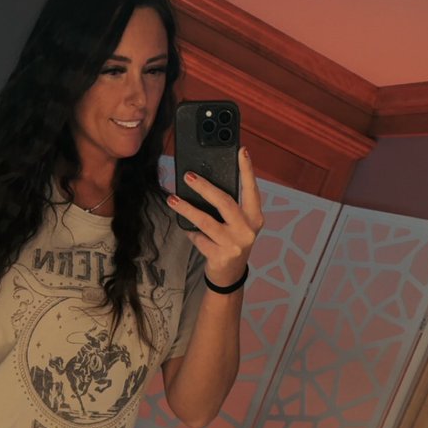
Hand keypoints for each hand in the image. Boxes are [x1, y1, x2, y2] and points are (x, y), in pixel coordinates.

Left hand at [167, 146, 262, 286]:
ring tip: (173, 199)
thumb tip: (205, 184)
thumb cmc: (232, 242)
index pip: (251, 190)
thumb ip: (231, 208)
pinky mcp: (220, 255)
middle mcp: (247, 230)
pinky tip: (187, 229)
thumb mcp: (238, 225)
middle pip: (225, 202)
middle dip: (205, 187)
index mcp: (255, 218)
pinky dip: (191, 233)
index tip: (242, 151)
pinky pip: (199, 238)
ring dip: (187, 208)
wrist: (230, 276)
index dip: (247, 170)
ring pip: (206, 221)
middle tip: (189, 176)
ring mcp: (234, 244)